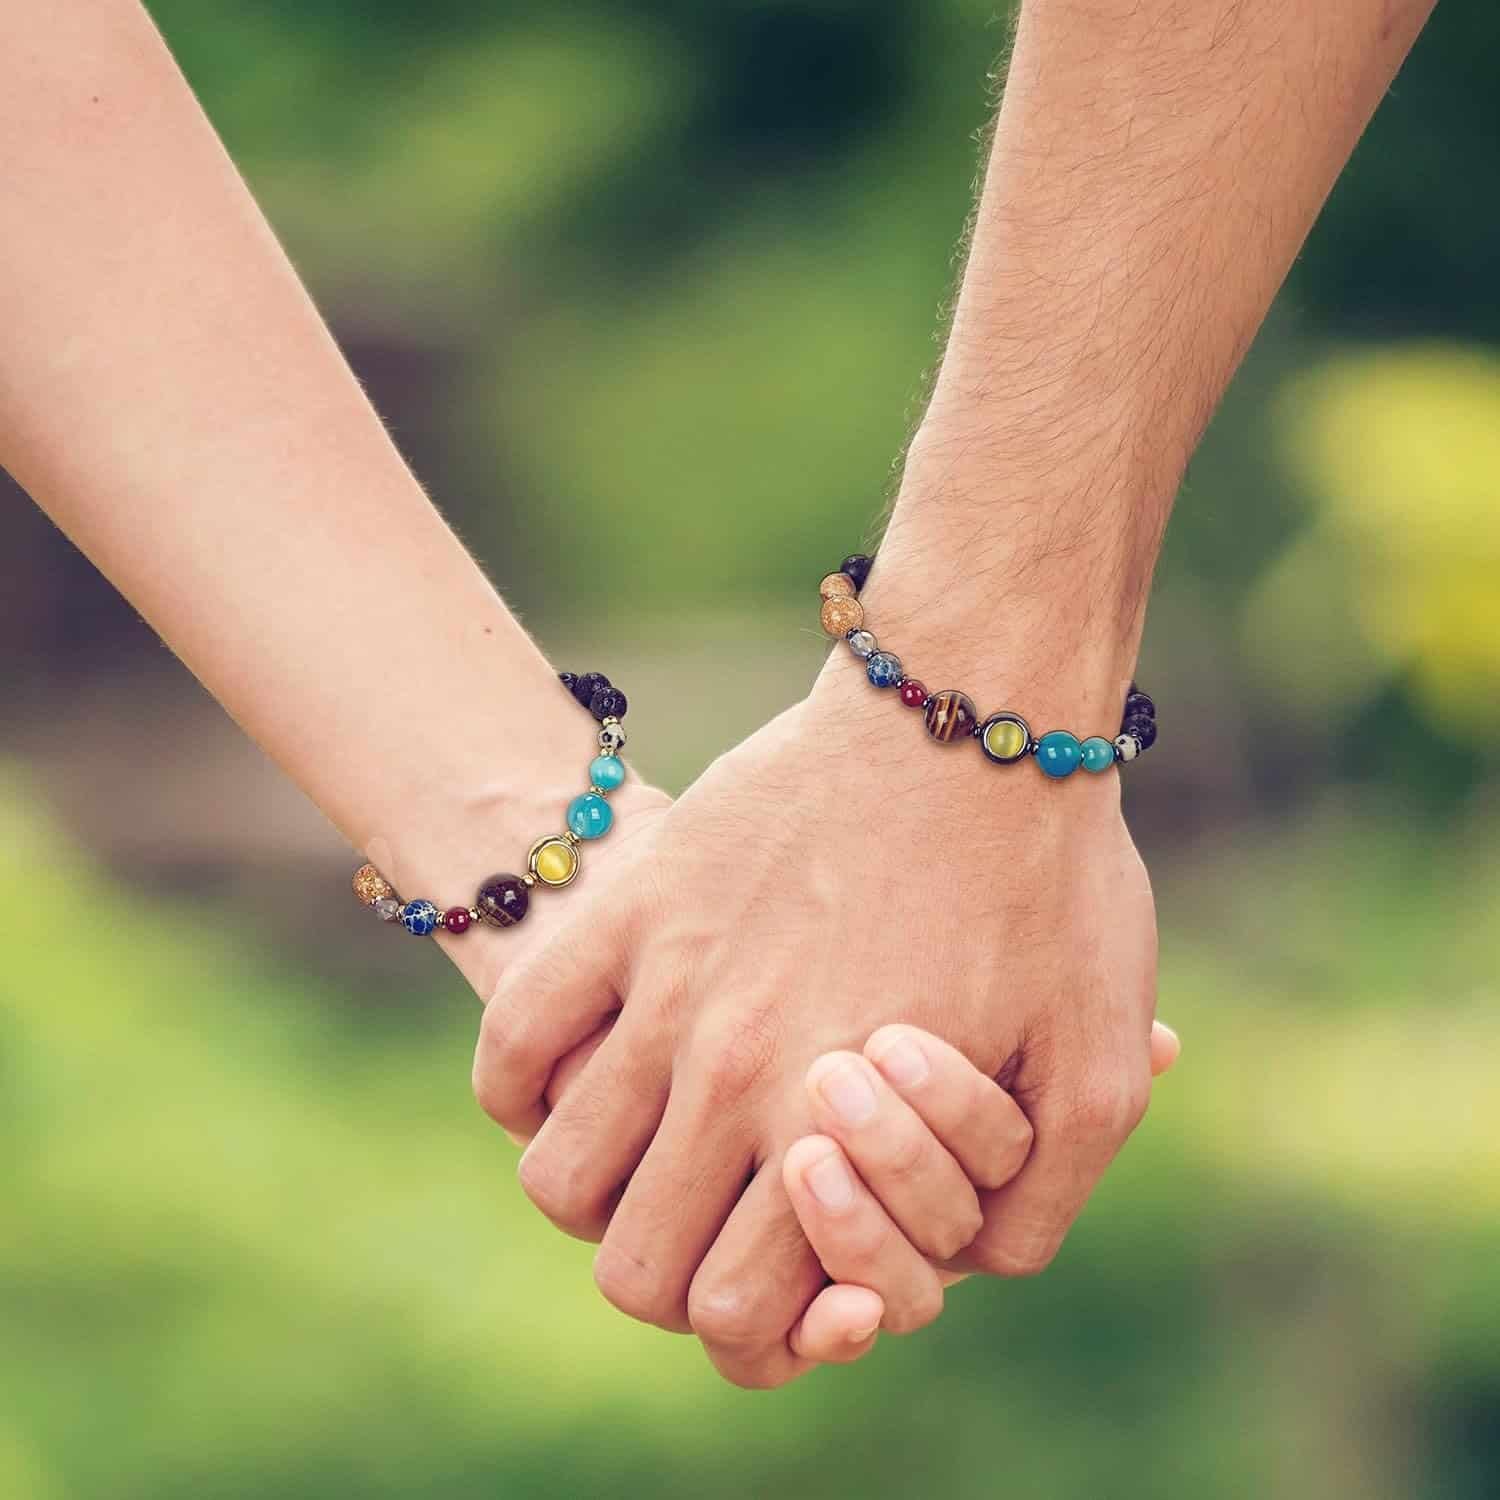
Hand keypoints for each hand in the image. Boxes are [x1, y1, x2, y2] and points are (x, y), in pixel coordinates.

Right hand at [473, 660, 1162, 1386]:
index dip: (761, 1329)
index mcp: (841, 1128)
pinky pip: (518, 1039)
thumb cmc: (1050, 879)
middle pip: (633, 1270)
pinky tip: (586, 1071)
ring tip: (658, 1145)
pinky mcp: (635, 907)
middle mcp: (732, 1074)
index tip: (789, 1273)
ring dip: (600, 1188)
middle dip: (678, 1273)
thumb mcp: (1099, 1060)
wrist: (971, 710)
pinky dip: (527, 1087)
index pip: (736, 1317)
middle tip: (726, 1219)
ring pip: (559, 1174)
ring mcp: (667, 988)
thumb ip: (1033, 1203)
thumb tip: (962, 1272)